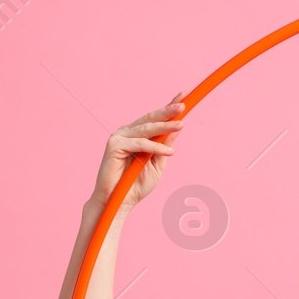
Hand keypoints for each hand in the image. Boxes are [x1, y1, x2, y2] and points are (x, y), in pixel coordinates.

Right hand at [89, 91, 185, 206]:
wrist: (120, 202)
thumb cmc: (137, 185)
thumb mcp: (157, 164)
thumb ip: (165, 146)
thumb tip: (177, 127)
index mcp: (137, 135)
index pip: (155, 118)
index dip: (168, 107)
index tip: (184, 96)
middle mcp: (127, 132)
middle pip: (150, 118)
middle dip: (168, 111)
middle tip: (183, 105)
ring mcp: (119, 137)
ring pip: (146, 129)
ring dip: (165, 126)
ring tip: (181, 125)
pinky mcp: (114, 146)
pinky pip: (140, 144)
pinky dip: (156, 147)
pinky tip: (169, 152)